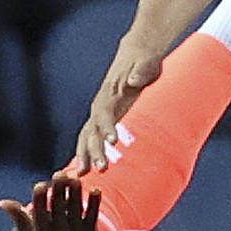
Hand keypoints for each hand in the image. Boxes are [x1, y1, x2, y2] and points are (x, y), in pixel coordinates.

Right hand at [74, 41, 163, 171]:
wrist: (136, 55)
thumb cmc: (144, 61)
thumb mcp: (147, 64)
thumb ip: (141, 72)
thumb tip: (134, 80)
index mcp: (110, 93)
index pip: (104, 113)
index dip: (107, 127)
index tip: (112, 142)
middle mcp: (100, 104)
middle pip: (92, 129)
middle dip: (94, 150)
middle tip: (101, 169)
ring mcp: (99, 112)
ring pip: (86, 136)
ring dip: (85, 155)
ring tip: (83, 175)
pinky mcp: (102, 118)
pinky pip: (90, 137)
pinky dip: (84, 152)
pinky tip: (83, 169)